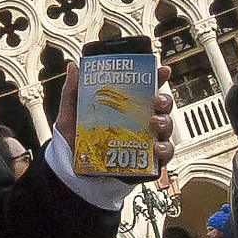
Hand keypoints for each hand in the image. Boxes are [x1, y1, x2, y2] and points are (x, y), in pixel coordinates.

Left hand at [54, 62, 175, 169]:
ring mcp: (145, 140)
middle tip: (156, 99)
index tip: (162, 70)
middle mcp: (139, 123)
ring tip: (154, 122)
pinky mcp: (148, 160)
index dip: (157, 79)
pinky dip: (165, 149)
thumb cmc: (75, 141)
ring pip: (166, 128)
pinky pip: (164, 154)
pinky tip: (157, 147)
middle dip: (164, 100)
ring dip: (165, 122)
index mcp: (125, 108)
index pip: (145, 90)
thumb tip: (73, 67)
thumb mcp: (71, 114)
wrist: (72, 170)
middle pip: (161, 107)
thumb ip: (73, 91)